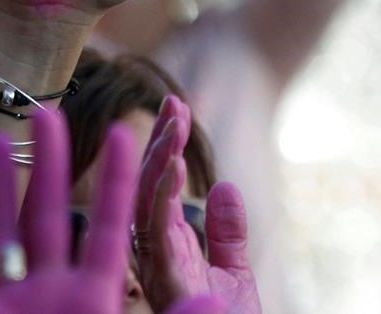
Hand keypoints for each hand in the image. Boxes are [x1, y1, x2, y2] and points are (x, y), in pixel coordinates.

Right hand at [0, 110, 224, 313]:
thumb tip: (214, 302)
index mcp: (97, 299)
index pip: (111, 229)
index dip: (118, 183)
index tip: (127, 133)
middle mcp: (54, 296)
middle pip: (52, 215)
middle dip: (51, 164)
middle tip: (51, 110)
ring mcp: (11, 310)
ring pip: (0, 236)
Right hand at [135, 96, 260, 312]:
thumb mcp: (234, 274)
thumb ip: (227, 233)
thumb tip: (224, 186)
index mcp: (165, 248)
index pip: (160, 186)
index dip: (165, 145)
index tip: (177, 106)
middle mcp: (153, 254)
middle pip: (148, 186)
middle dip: (158, 140)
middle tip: (174, 100)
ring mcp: (156, 266)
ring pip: (146, 200)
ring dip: (158, 156)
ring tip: (174, 118)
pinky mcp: (164, 281)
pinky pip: (156, 230)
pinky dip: (161, 193)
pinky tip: (172, 163)